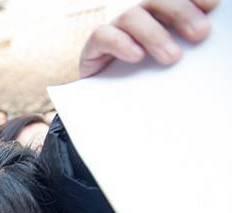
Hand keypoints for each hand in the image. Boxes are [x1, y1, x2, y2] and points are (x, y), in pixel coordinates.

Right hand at [79, 0, 216, 77]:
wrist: (109, 109)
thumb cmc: (147, 86)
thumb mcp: (172, 66)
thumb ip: (186, 51)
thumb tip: (206, 39)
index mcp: (162, 17)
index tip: (211, 5)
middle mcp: (140, 18)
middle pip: (157, 0)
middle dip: (181, 13)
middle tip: (200, 34)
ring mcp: (115, 30)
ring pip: (132, 17)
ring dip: (154, 34)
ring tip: (171, 57)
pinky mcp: (94, 48)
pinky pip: (103, 35)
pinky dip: (121, 43)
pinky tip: (137, 56)